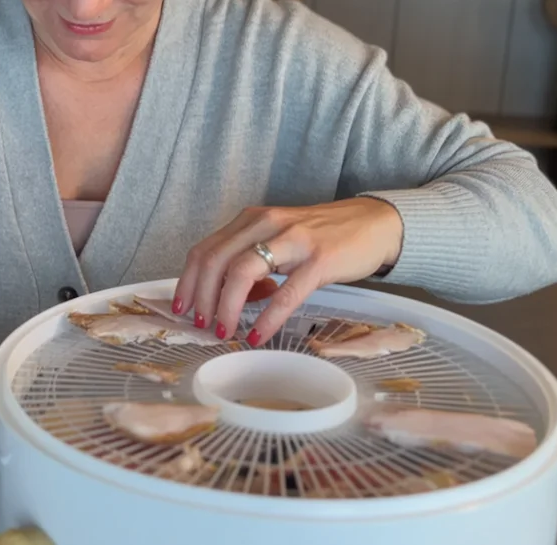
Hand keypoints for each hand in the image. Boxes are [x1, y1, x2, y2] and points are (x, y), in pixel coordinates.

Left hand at [173, 198, 402, 346]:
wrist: (374, 223)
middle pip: (216, 261)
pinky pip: (285, 293)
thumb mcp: (279, 243)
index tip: (182, 307)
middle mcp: (266, 224)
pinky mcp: (319, 260)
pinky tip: (258, 336)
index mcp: (251, 220)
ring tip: (224, 331)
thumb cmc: (322, 237)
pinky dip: (267, 319)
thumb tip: (229, 301)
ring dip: (227, 307)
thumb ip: (252, 265)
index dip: (188, 281)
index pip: (205, 249)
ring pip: (242, 272)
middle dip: (203, 298)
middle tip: (202, 325)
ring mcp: (292, 240)